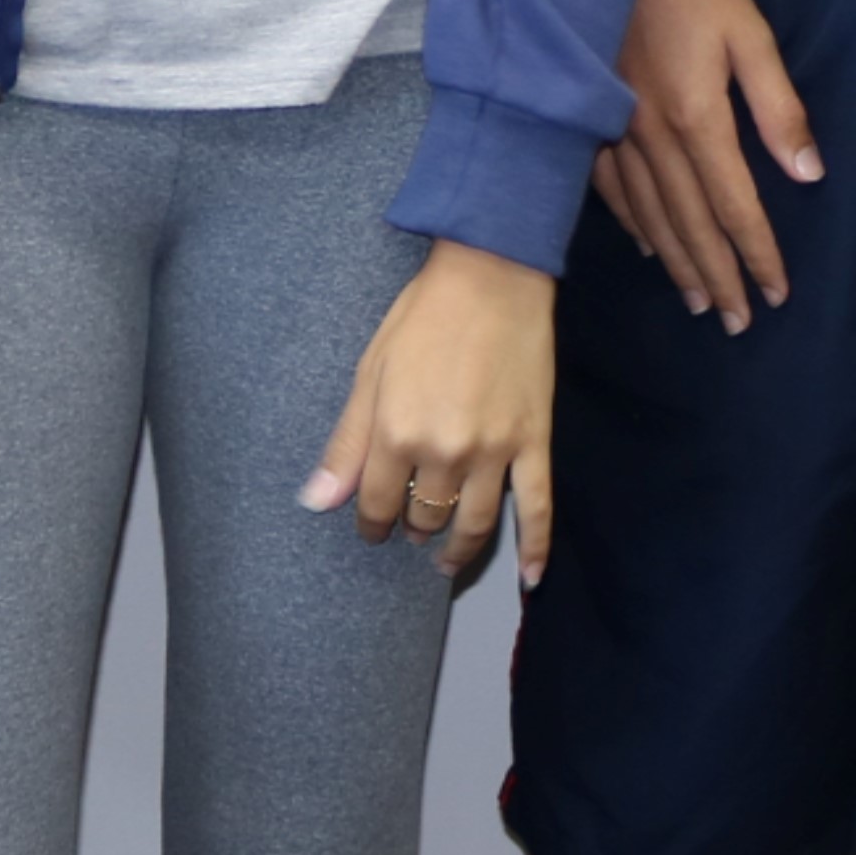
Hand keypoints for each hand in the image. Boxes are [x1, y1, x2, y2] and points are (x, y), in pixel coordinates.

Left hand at [304, 242, 555, 584]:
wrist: (493, 277)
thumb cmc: (422, 316)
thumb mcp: (370, 372)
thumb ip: (347, 443)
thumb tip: (318, 502)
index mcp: (398, 434)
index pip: (378, 504)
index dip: (371, 522)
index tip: (371, 526)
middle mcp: (445, 452)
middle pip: (425, 516)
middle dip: (412, 526)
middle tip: (409, 527)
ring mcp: (495, 451)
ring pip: (473, 522)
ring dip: (456, 548)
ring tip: (443, 558)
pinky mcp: (534, 443)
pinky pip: (538, 507)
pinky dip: (536, 547)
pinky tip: (531, 577)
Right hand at [587, 0, 818, 332]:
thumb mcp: (750, 31)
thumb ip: (778, 104)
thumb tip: (807, 172)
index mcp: (696, 115)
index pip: (734, 204)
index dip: (757, 253)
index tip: (777, 292)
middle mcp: (651, 134)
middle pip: (690, 223)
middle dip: (718, 276)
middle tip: (738, 322)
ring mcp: (614, 128)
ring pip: (649, 215)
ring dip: (677, 263)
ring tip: (699, 301)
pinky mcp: (593, 115)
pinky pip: (611, 188)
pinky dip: (633, 224)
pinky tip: (648, 246)